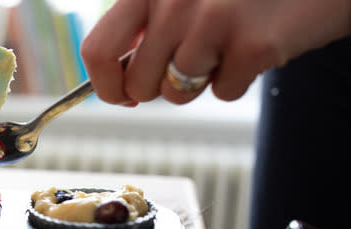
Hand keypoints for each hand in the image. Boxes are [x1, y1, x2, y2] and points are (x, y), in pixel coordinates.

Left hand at [80, 0, 350, 104]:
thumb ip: (145, 29)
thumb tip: (117, 88)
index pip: (97, 50)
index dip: (107, 85)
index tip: (122, 96)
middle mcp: (173, 0)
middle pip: (138, 84)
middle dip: (160, 88)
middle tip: (192, 63)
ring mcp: (213, 20)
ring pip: (177, 94)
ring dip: (201, 82)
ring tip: (226, 45)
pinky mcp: (252, 44)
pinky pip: (223, 92)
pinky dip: (238, 79)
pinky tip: (254, 45)